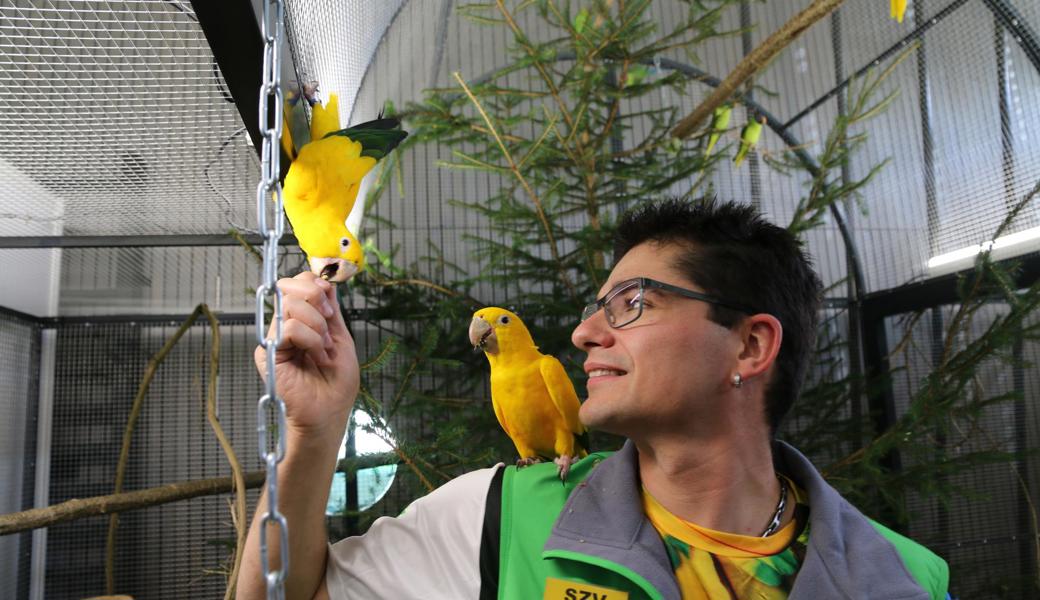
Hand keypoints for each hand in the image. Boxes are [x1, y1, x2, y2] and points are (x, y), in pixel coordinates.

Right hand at [254, 272, 359, 444]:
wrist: (329, 412)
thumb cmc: (336, 382)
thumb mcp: (340, 338)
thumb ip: (331, 311)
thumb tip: (326, 282)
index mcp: (302, 319)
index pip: (299, 283)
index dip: (316, 286)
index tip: (331, 309)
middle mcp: (285, 324)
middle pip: (290, 286)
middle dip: (316, 298)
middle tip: (328, 323)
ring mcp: (275, 337)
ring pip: (290, 305)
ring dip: (317, 326)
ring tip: (323, 349)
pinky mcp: (268, 352)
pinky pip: (289, 328)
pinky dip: (311, 340)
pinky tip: (316, 357)